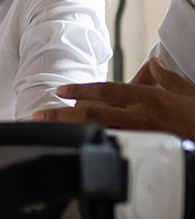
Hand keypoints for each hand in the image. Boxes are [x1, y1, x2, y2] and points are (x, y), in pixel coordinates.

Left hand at [35, 57, 194, 140]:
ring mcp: (145, 137)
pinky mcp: (150, 155)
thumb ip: (169, 79)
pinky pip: (116, 151)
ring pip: (99, 132)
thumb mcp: (191, 92)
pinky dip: (94, 149)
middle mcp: (143, 115)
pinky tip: (77, 151)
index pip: (108, 90)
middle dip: (63, 112)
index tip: (60, 90)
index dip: (81, 89)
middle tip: (37, 114)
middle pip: (93, 112)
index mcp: (150, 98)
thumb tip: (155, 63)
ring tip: (47, 131)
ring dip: (71, 131)